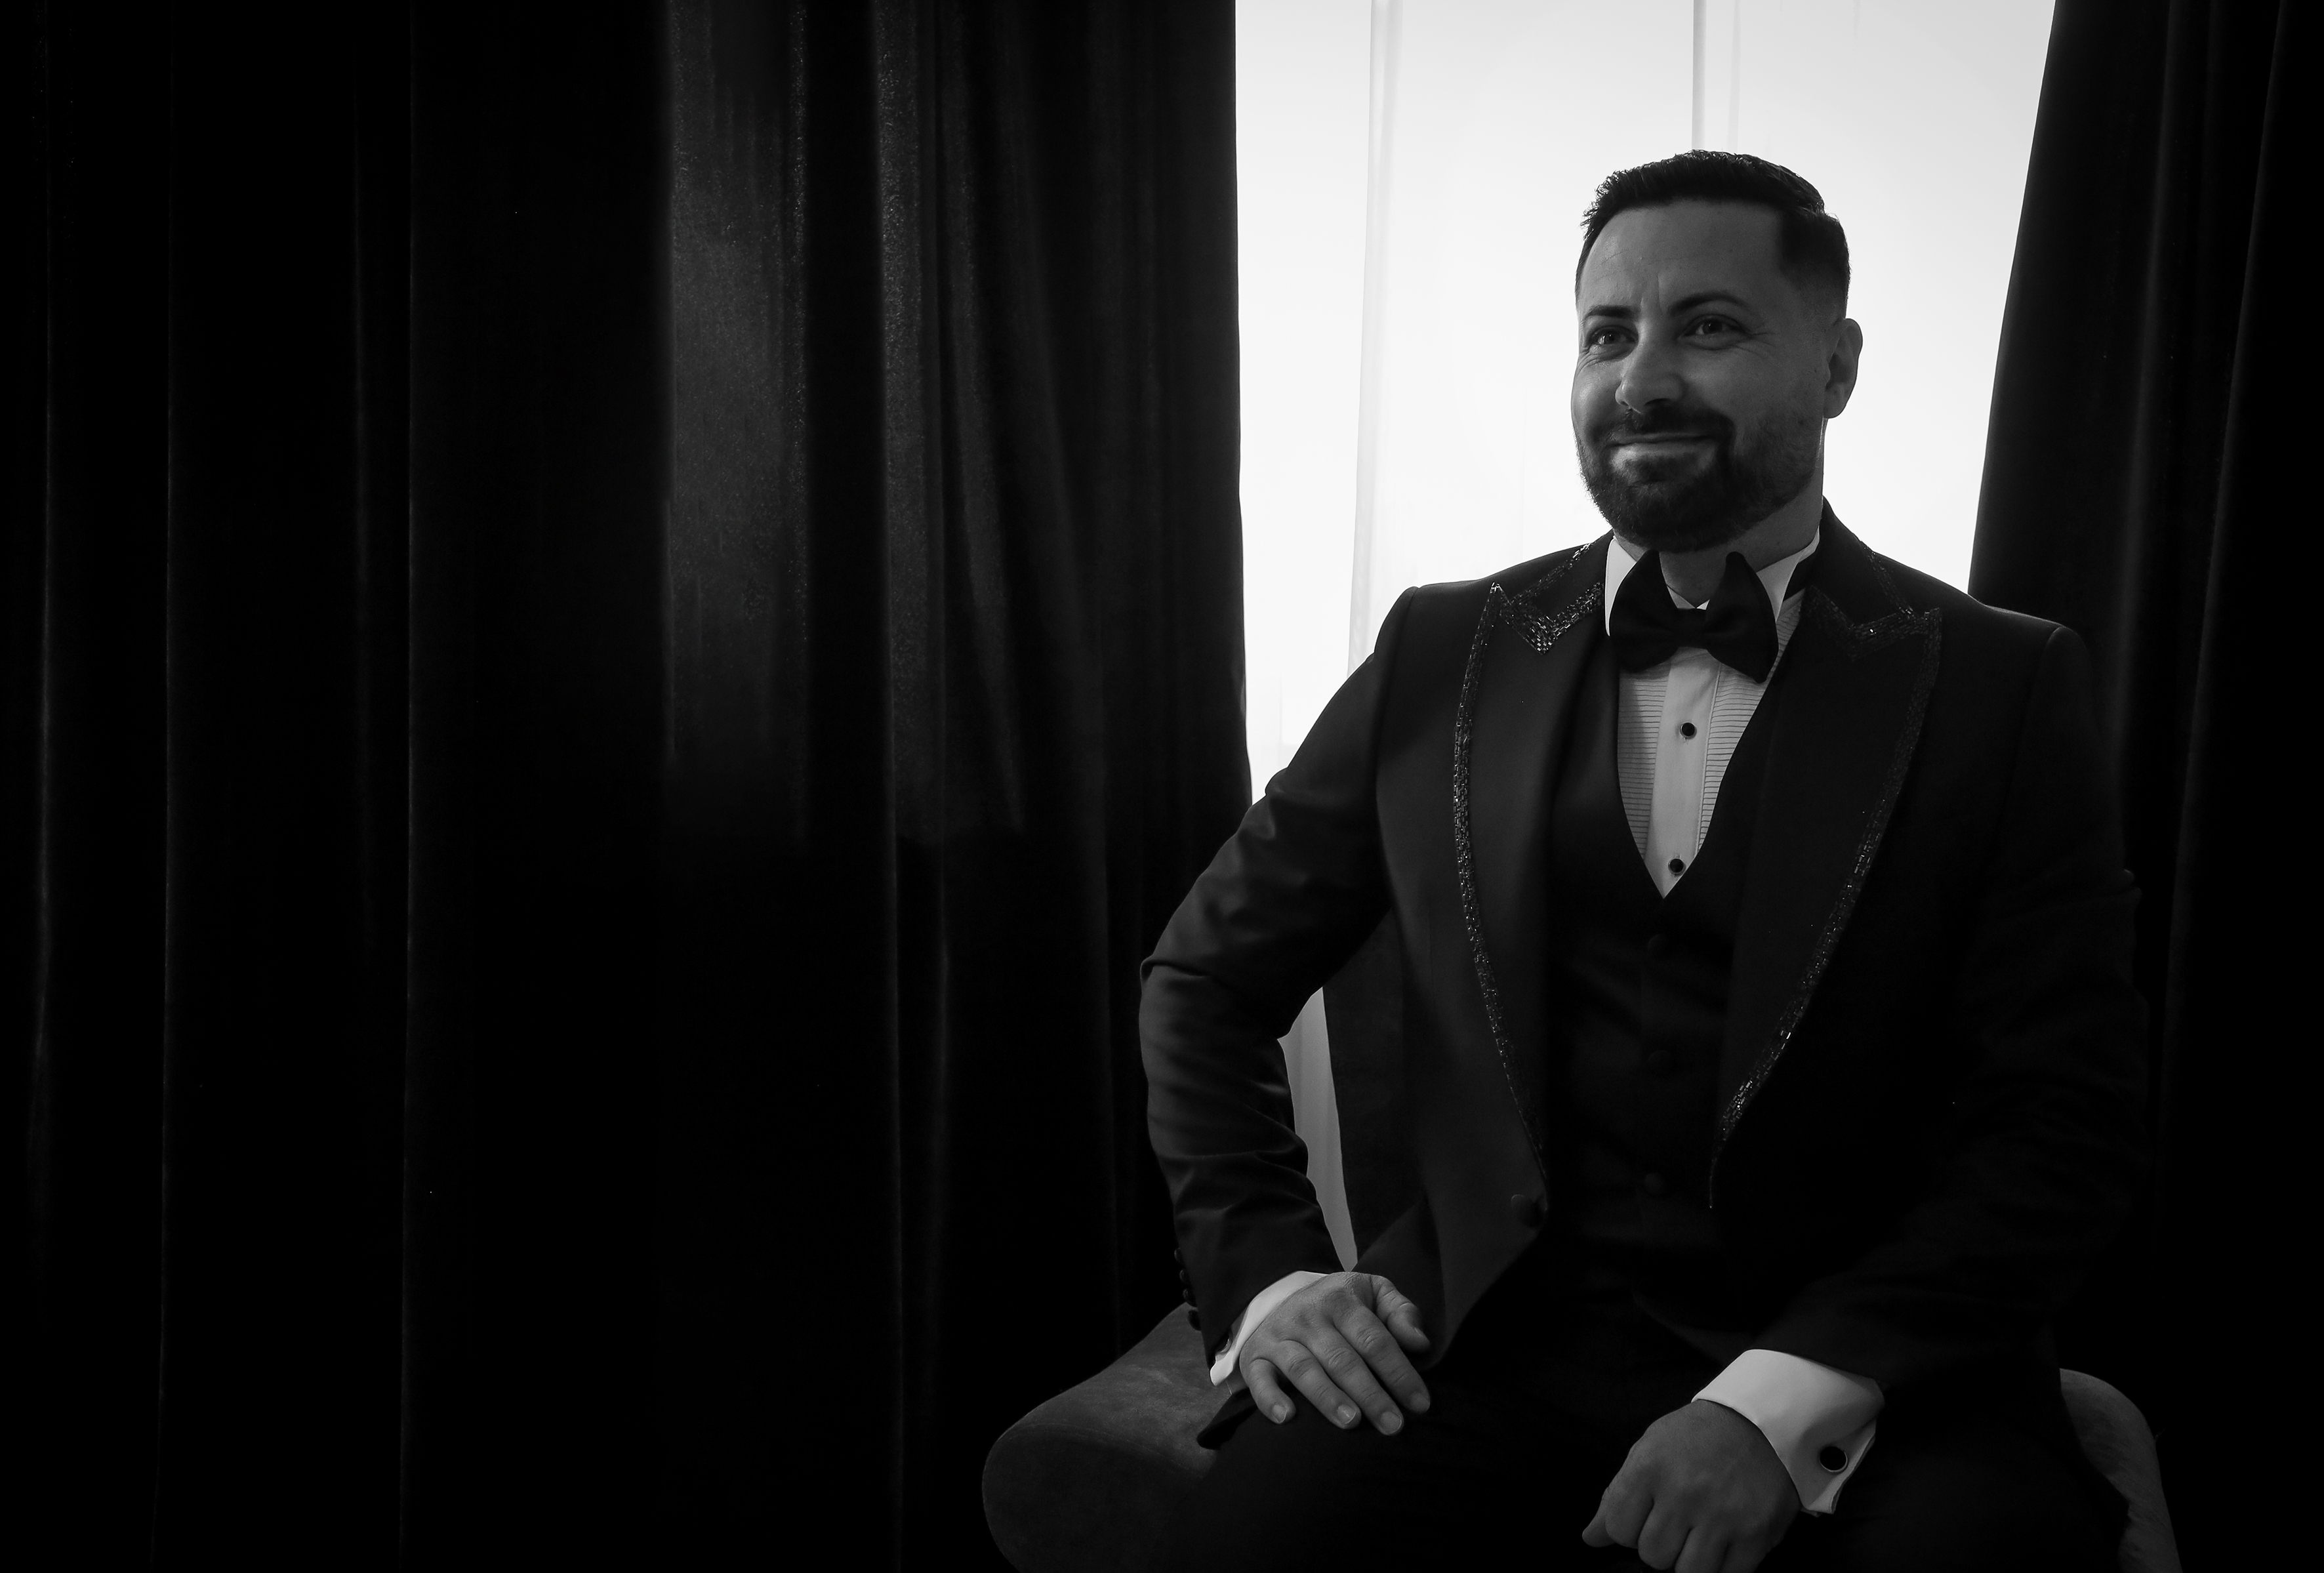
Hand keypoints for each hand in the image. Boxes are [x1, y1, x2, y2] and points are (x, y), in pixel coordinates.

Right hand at [1240, 1271, 1431, 1434]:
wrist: (1282, 1293)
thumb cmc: (1342, 1305)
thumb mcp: (1374, 1293)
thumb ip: (1402, 1313)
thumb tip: (1421, 1344)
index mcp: (1341, 1299)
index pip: (1374, 1339)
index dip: (1399, 1372)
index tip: (1420, 1404)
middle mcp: (1307, 1316)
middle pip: (1342, 1359)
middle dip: (1370, 1394)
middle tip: (1393, 1425)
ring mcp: (1279, 1336)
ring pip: (1305, 1369)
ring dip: (1328, 1398)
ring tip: (1352, 1422)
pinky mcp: (1255, 1356)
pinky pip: (1259, 1379)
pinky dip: (1270, 1399)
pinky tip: (1287, 1418)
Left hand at [1581, 1399, 1798, 1572]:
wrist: (1758, 1421)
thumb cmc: (1694, 1438)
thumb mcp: (1648, 1451)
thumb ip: (1617, 1497)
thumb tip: (1590, 1539)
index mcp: (1650, 1467)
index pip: (1618, 1530)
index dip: (1628, 1529)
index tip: (1645, 1516)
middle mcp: (1684, 1492)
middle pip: (1652, 1556)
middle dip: (1660, 1545)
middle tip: (1677, 1523)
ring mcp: (1723, 1515)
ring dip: (1689, 1560)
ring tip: (1698, 1534)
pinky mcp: (1757, 1533)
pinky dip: (1722, 1566)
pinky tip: (1723, 1542)